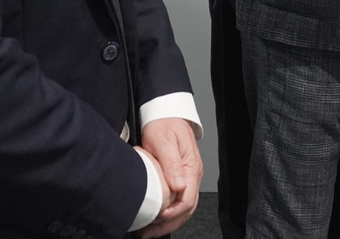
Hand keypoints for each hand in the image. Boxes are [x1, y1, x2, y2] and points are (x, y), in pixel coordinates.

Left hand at [137, 118, 202, 237]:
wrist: (165, 112)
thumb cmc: (164, 124)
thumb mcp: (164, 141)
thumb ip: (172, 164)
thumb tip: (179, 186)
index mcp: (191, 168)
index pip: (187, 199)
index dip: (172, 213)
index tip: (156, 218)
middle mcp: (192, 175)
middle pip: (187, 208)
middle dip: (168, 224)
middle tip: (147, 233)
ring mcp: (187, 177)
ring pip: (183, 208)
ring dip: (167, 222)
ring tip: (149, 231)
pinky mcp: (180, 177)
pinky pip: (178, 201)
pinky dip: (168, 214)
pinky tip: (155, 218)